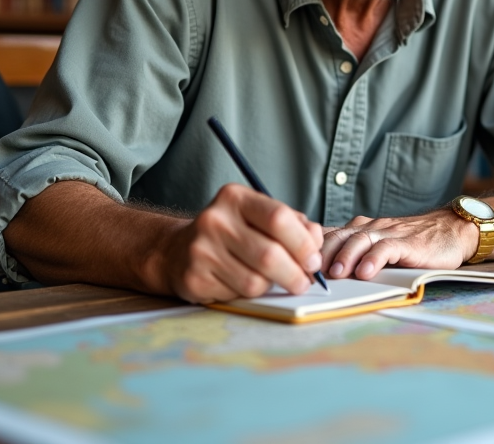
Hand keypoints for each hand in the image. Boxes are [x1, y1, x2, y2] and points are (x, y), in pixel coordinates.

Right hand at [157, 183, 323, 303]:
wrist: (177, 250)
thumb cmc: (232, 232)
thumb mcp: (259, 216)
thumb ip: (293, 224)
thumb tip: (316, 242)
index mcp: (235, 197)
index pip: (278, 218)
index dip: (303, 243)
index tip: (313, 260)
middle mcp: (214, 220)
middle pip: (269, 255)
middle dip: (295, 274)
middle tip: (304, 281)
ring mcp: (201, 250)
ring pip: (255, 281)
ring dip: (271, 286)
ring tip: (271, 280)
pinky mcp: (194, 278)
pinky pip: (237, 295)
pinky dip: (249, 294)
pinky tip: (242, 282)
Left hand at [321, 209, 478, 279]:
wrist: (451, 230)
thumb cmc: (412, 242)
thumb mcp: (377, 245)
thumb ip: (353, 253)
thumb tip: (321, 273)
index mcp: (359, 229)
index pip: (328, 235)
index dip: (309, 249)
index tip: (294, 265)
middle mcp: (370, 228)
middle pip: (338, 236)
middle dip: (321, 254)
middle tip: (307, 272)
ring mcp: (389, 233)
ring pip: (360, 240)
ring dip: (345, 256)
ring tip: (334, 273)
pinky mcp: (408, 242)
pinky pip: (387, 248)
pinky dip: (374, 259)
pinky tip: (365, 272)